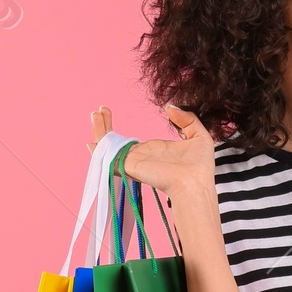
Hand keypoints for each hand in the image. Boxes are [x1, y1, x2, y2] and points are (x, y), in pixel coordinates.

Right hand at [90, 103, 214, 196]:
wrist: (194, 183)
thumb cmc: (200, 167)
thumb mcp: (199, 136)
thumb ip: (186, 120)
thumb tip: (170, 108)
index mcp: (152, 151)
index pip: (129, 141)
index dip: (118, 127)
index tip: (108, 111)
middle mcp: (140, 158)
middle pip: (114, 142)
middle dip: (104, 126)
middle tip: (100, 110)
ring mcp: (133, 162)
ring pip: (108, 146)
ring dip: (99, 130)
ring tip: (95, 114)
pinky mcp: (129, 165)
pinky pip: (109, 156)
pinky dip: (100, 146)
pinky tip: (91, 139)